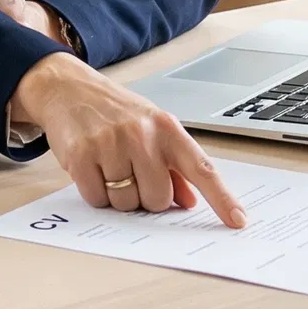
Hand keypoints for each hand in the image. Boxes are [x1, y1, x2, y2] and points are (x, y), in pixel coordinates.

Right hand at [10, 51, 246, 227]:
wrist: (69, 88)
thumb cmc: (115, 112)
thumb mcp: (151, 129)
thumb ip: (173, 166)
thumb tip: (190, 201)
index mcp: (167, 128)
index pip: (202, 168)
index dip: (221, 198)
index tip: (237, 220)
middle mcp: (142, 134)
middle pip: (158, 199)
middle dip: (146, 198)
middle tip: (131, 174)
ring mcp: (111, 144)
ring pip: (127, 203)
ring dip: (118, 196)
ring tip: (109, 167)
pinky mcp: (82, 155)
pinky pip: (98, 200)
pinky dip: (95, 194)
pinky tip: (92, 169)